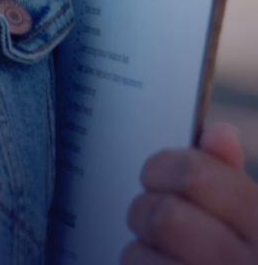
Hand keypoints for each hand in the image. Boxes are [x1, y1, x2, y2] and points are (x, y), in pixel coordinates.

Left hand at [123, 123, 257, 262]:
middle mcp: (247, 264)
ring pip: (138, 255)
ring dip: (140, 254)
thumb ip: (230, 176)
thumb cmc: (236, 255)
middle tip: (154, 218)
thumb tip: (218, 133)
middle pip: (163, 215)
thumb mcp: (249, 220)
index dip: (164, 167)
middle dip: (146, 211)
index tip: (158, 176)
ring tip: (162, 258)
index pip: (196, 174)